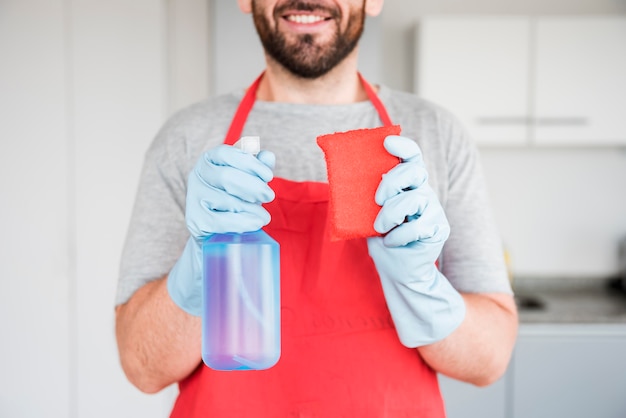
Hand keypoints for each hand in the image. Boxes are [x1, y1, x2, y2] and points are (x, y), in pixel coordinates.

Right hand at [167, 145, 275, 315]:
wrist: (217, 232)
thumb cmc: (236, 200)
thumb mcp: (249, 182)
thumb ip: (258, 167)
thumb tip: (268, 156)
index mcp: (210, 159)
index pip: (227, 154)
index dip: (251, 164)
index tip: (269, 176)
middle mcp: (197, 175)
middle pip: (227, 177)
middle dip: (254, 187)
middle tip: (269, 197)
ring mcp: (193, 198)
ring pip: (226, 200)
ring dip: (251, 208)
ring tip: (264, 217)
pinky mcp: (194, 220)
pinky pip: (221, 221)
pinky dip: (242, 222)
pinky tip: (256, 223)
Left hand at [367, 135, 464, 346]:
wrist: (397, 269)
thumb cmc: (381, 236)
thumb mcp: (368, 213)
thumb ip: (365, 195)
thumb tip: (344, 177)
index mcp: (407, 183)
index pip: (412, 157)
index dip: (403, 148)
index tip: (387, 144)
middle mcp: (423, 191)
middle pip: (415, 172)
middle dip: (393, 182)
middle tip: (377, 199)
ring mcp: (433, 210)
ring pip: (417, 199)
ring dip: (392, 213)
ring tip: (380, 227)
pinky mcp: (438, 229)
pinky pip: (419, 226)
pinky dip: (400, 235)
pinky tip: (392, 242)